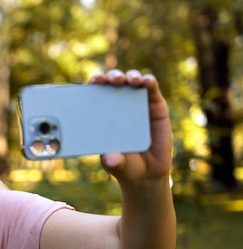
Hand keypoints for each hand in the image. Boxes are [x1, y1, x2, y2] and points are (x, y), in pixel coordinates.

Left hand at [89, 69, 171, 183]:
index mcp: (102, 115)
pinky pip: (151, 89)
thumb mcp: (117, 164)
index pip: (95, 94)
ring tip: (131, 80)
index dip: (94, 84)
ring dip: (131, 76)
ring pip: (132, 81)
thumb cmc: (125, 165)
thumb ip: (114, 161)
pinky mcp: (155, 106)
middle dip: (111, 77)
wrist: (148, 172)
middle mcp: (118, 105)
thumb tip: (110, 159)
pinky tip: (147, 81)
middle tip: (112, 80)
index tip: (93, 82)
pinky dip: (149, 81)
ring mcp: (137, 103)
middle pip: (113, 83)